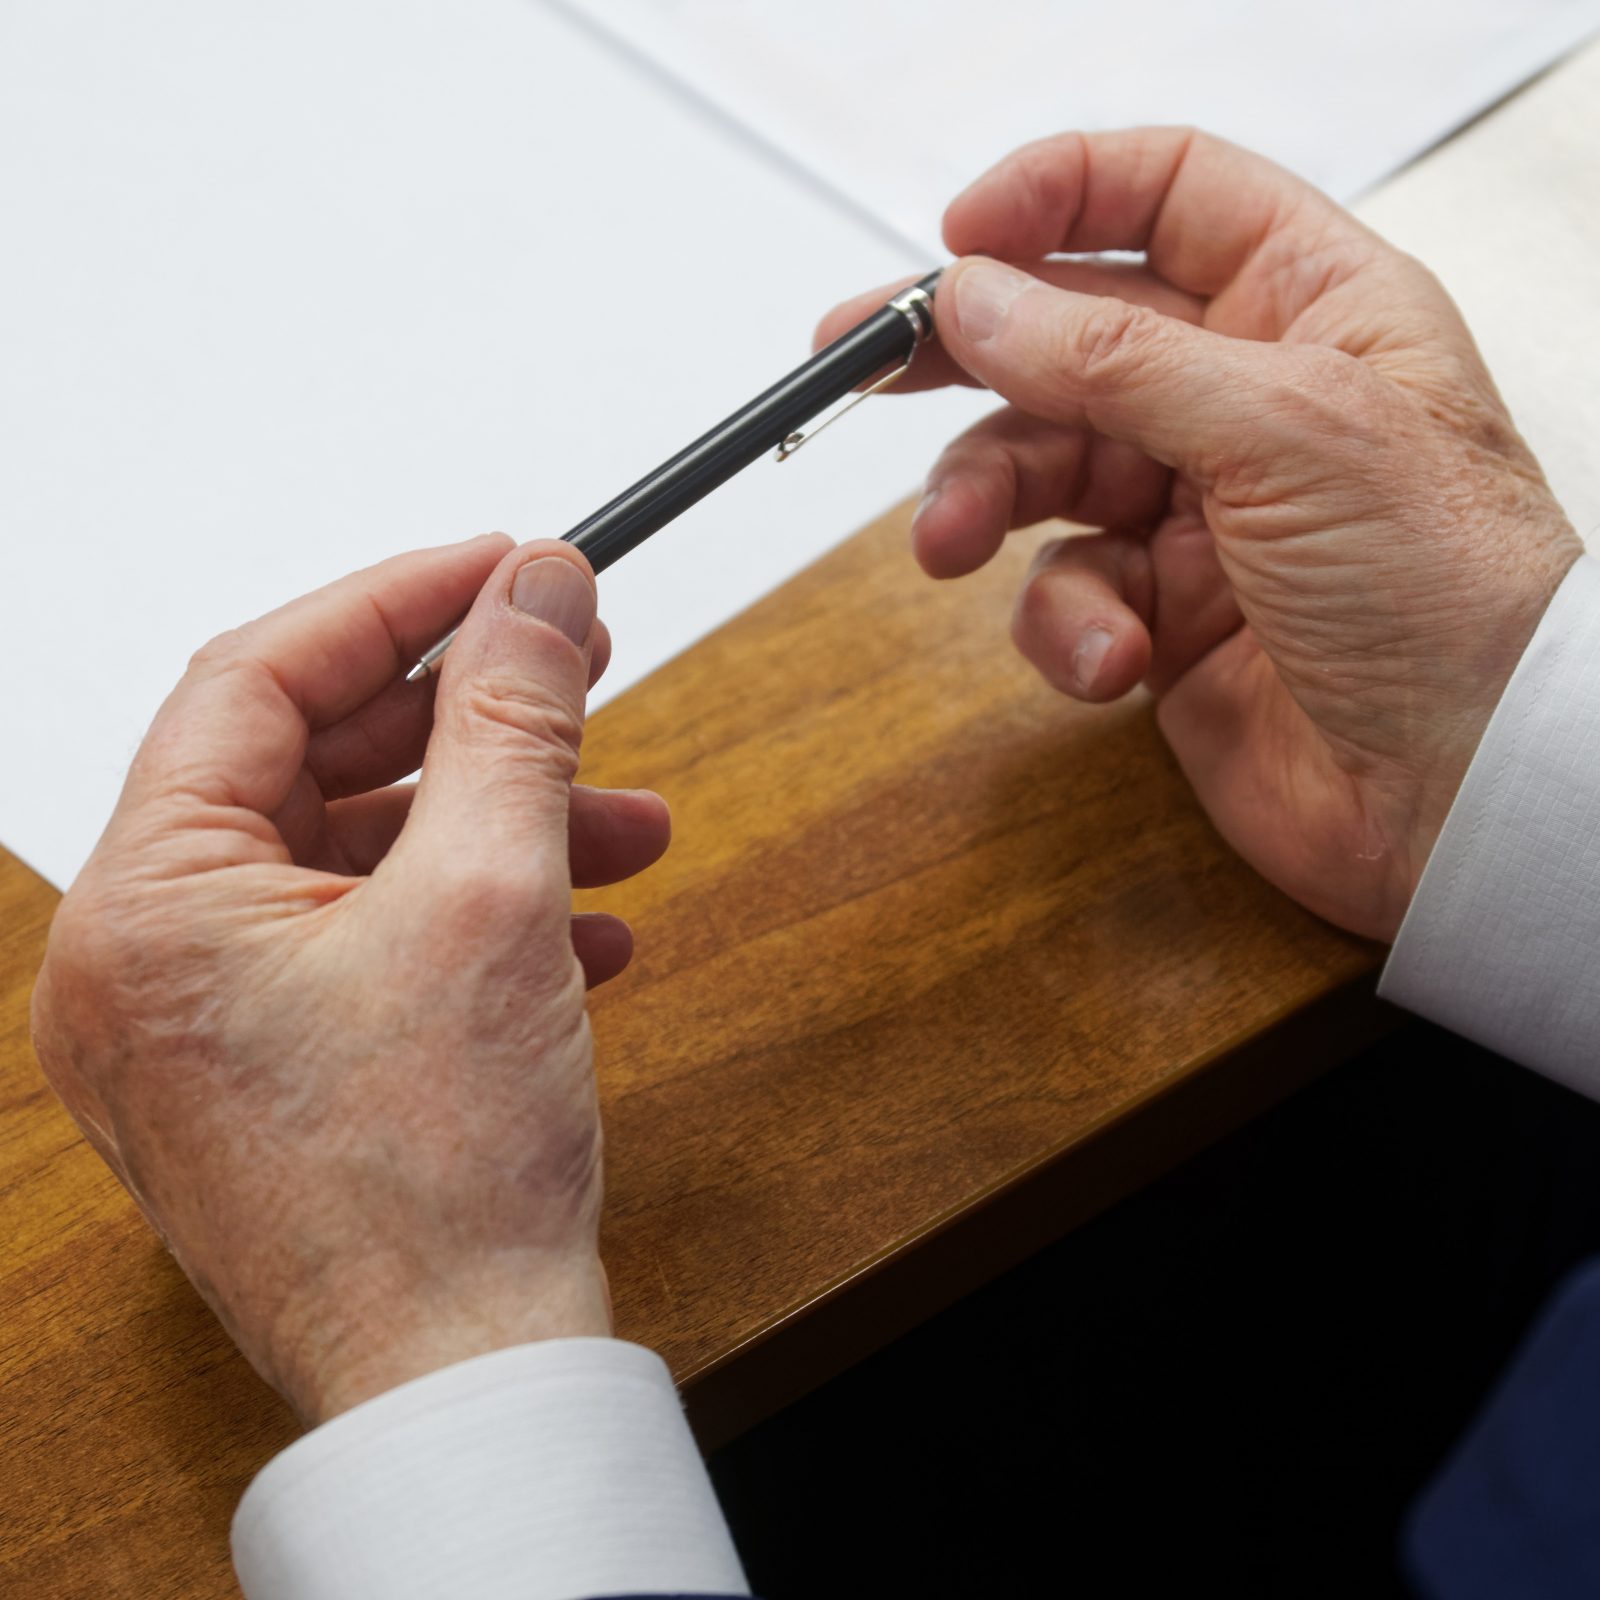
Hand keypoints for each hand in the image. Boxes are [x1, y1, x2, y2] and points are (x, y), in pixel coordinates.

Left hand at [31, 535, 669, 1421]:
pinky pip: (374, 943)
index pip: (257, 677)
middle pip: (314, 764)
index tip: (504, 567)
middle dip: (470, 723)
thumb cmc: (437, 1184)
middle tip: (573, 670)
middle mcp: (151, 961)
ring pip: (362, 860)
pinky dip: (480, 917)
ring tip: (624, 825)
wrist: (457, 1381)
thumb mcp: (494, 899)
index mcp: (150, 905)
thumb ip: (514, 718)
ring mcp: (209, 1024)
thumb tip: (540, 587)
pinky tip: (584, 927)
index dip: (395, 601)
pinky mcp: (276, 1069)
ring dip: (502, 829)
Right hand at [820, 129, 1580, 940]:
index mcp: (1309, 306)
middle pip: (1068, 334)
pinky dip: (1068, 626)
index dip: (1056, 198)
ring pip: (1040, 470)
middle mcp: (1244, 397)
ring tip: (950, 544)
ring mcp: (1197, 509)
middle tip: (859, 365)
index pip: (1166, 197)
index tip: (957, 240)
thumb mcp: (1285, 430)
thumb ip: (1117, 359)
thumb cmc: (1449, 595)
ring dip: (986, 503)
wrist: (1465, 791)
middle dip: (961, 352)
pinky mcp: (1161, 612)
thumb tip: (979, 298)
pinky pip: (1064, 592)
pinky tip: (1117, 657)